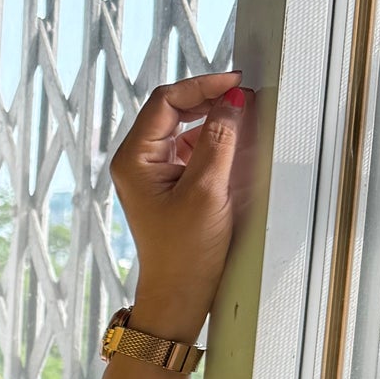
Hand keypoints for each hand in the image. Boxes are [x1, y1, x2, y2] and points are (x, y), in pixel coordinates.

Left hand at [108, 68, 248, 342]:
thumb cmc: (186, 252)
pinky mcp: (169, 185)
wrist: (179, 295)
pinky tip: (236, 142)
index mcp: (134, 158)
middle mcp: (137, 161)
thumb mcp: (207, 191)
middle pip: (172, 110)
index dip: (202, 85)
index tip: (236, 82)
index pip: (166, 101)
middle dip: (208, 99)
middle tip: (244, 95)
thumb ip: (218, 141)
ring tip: (245, 116)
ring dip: (213, 119)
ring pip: (183, 128)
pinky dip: (213, 141)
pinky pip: (190, 149)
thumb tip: (232, 101)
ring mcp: (152, 172)